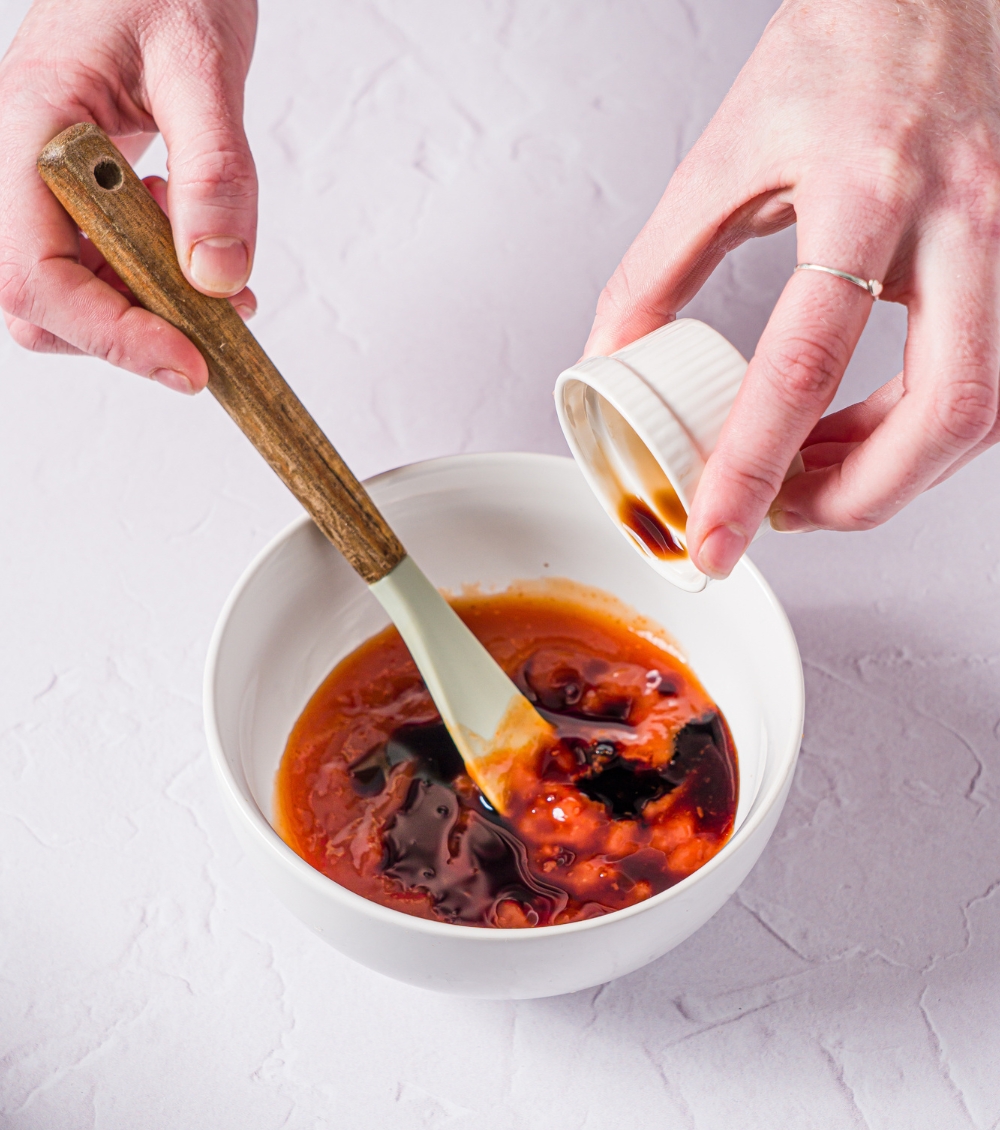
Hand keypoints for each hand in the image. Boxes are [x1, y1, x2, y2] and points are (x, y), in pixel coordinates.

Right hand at [0, 0, 258, 392]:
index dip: (110, 334)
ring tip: (210, 275)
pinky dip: (154, 283)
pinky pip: (99, 266)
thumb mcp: (201, 59)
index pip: (36, 273)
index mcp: (28, 128)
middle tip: (212, 331)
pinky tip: (190, 244)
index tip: (187, 361)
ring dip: (147, 311)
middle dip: (128, 333)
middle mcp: (21, 165)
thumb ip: (214, 167)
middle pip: (42, 303)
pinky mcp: (78, 195)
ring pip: (71, 294)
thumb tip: (218, 274)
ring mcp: (45, 184)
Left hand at [585, 0, 999, 576]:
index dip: (752, 467)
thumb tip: (609, 360)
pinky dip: (910, 435)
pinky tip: (853, 438)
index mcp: (865, 186)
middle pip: (939, 414)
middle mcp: (958, 218)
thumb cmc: (841, 52)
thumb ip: (658, 266)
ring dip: (887, 474)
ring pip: (976, 413)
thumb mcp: (727, 154)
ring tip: (805, 481)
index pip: (805, 363)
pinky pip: (981, 385)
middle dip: (856, 499)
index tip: (713, 536)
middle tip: (779, 520)